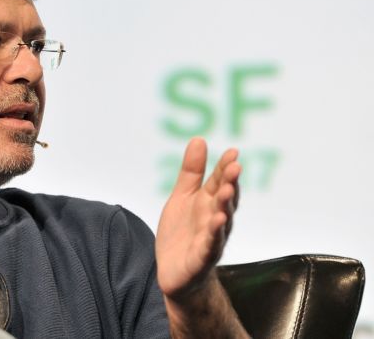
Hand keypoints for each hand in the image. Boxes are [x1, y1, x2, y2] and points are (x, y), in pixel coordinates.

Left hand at [155, 138, 240, 298]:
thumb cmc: (183, 232)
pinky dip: (213, 235)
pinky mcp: (201, 259)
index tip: (233, 152)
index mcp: (210, 203)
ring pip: (221, 222)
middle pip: (224, 200)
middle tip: (234, 167)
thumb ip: (191, 171)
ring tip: (227, 191)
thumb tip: (199, 138)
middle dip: (230, 184)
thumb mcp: (182, 196)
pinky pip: (209, 246)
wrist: (176, 272)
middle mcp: (215, 220)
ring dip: (225, 207)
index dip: (225, 168)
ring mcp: (211, 240)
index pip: (220, 182)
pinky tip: (216, 223)